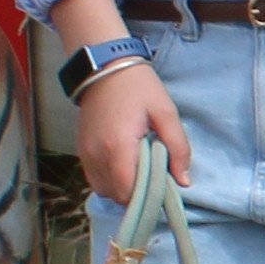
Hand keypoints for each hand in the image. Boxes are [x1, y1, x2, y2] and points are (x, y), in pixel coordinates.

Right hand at [75, 58, 193, 209]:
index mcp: (118, 147)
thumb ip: (178, 148)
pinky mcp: (81, 151)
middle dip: (137, 193)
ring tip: (140, 169)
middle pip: (117, 196)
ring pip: (104, 191)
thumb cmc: (139, 88)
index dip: (147, 196)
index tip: (162, 188)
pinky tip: (125, 165)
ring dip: (123, 188)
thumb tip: (183, 181)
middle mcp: (96, 155)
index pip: (129, 193)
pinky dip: (111, 180)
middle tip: (155, 176)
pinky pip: (95, 179)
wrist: (105, 67)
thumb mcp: (166, 113)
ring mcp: (85, 154)